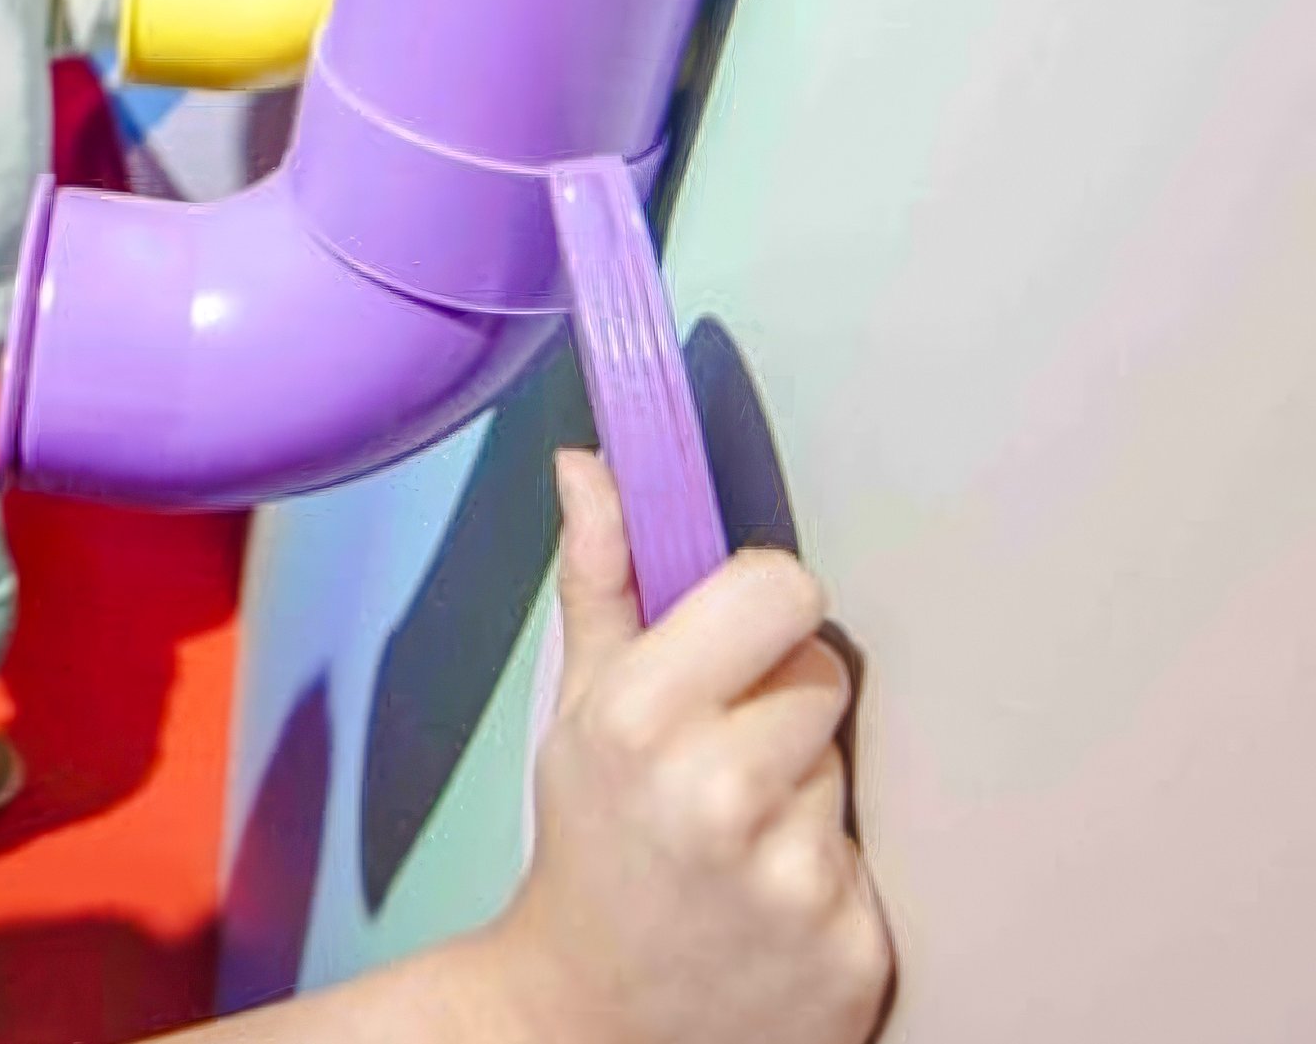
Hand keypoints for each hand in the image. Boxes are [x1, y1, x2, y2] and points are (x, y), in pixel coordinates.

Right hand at [489, 451, 892, 1043]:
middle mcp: (719, 792)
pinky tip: (770, 902)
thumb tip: (590, 461)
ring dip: (806, 790)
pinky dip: (830, 874)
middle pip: (825, 672)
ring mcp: (793, 877)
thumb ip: (601, 581)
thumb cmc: (589, 847)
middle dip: (781, 706)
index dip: (761, 614)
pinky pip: (874, 856)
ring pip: (849, 764)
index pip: (783, 589)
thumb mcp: (574, 711)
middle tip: (721, 766)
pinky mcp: (853, 946)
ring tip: (740, 841)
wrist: (589, 1024)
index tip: (731, 650)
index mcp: (641, 716)